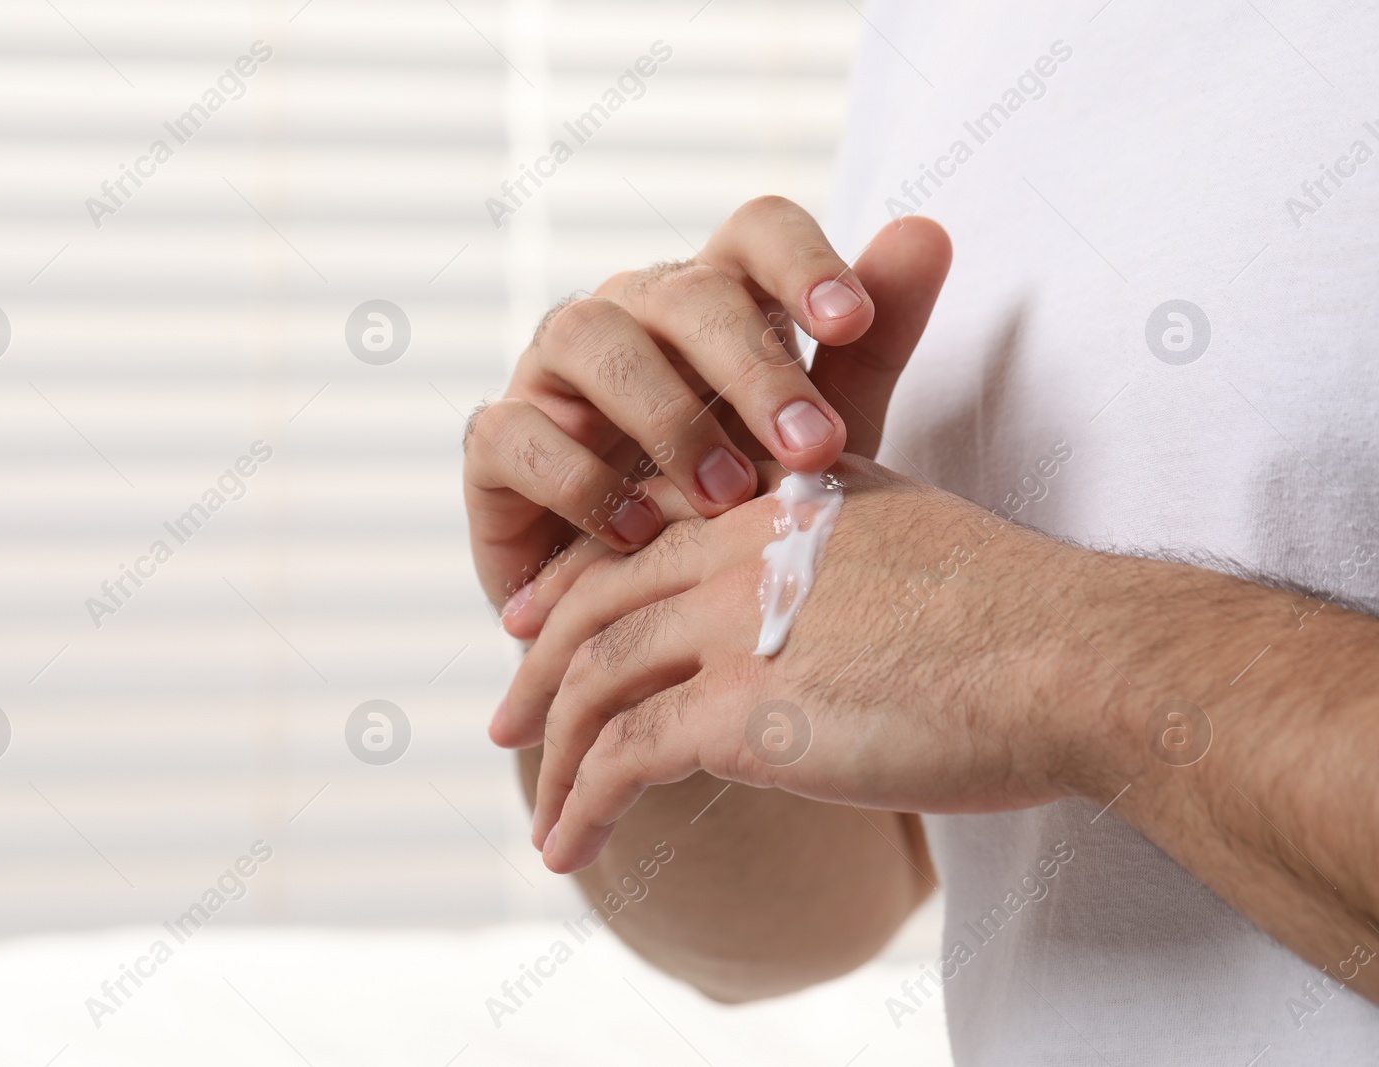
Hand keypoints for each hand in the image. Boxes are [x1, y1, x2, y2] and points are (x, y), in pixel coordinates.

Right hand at [462, 198, 949, 638]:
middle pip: (681, 290)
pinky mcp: (496, 444)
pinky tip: (639, 534)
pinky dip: (578, 481)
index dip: (802, 262)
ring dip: (664, 415)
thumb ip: (870, 347)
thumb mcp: (817, 439)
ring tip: (724, 497)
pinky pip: (516, 432)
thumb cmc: (736, 512)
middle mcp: (630, 316)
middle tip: (813, 450)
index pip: (754, 232)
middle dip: (752, 367)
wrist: (648, 618)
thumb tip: (929, 227)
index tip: (852, 322)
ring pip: (587, 337)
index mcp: (716, 301)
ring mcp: (552, 373)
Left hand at [495, 457, 1086, 873]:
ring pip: (595, 682)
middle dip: (540, 667)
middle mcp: (739, 550)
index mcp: (778, 504)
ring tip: (541, 810)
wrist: (1078, 659)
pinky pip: (622, 756)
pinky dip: (581, 804)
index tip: (536, 624)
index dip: (578, 585)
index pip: (642, 536)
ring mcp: (733, 624)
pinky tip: (568, 844)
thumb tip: (822, 612)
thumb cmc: (1026, 617)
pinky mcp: (740, 709)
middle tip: (508, 716)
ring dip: (553, 752)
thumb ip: (846, 558)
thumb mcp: (915, 543)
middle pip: (596, 604)